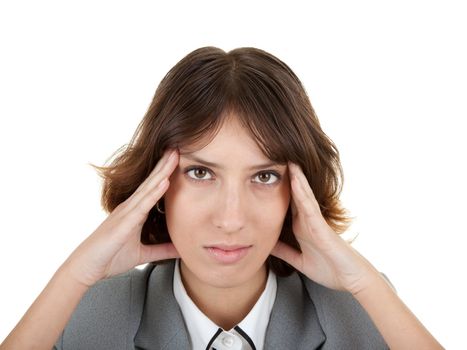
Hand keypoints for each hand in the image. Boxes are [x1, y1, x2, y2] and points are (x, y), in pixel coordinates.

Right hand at [62, 149, 179, 286]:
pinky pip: (142, 205)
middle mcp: (130, 207)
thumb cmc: (110, 258)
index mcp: (135, 212)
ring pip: (148, 188)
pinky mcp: (123, 222)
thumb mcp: (142, 254)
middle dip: (166, 164)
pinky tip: (164, 182)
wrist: (85, 268)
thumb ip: (161, 250)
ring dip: (162, 171)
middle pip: (152, 182)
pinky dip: (154, 193)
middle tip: (179, 147)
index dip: (165, 173)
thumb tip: (181, 249)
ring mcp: (126, 212)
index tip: (180, 159)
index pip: (154, 188)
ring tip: (174, 155)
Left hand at [271, 162, 377, 294]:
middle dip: (283, 176)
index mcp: (300, 226)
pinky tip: (295, 179)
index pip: (285, 203)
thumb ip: (284, 252)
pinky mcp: (321, 226)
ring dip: (294, 176)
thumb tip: (266, 245)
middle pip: (292, 193)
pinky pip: (310, 205)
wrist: (350, 279)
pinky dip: (302, 191)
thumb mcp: (298, 260)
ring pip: (302, 194)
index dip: (274, 188)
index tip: (261, 173)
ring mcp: (315, 221)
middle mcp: (307, 219)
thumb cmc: (329, 269)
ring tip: (285, 158)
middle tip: (271, 155)